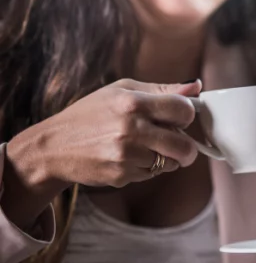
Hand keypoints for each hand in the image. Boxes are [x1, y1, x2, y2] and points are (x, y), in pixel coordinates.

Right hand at [7, 79, 200, 191]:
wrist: (53, 147)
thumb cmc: (90, 114)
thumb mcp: (122, 90)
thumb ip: (162, 90)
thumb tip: (195, 86)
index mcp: (132, 102)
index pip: (183, 110)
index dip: (187, 114)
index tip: (180, 118)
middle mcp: (130, 129)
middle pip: (184, 146)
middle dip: (187, 147)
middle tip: (178, 143)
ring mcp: (126, 155)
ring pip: (170, 163)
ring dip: (165, 157)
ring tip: (145, 146)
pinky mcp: (121, 176)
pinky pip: (152, 174)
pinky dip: (147, 168)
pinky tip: (129, 157)